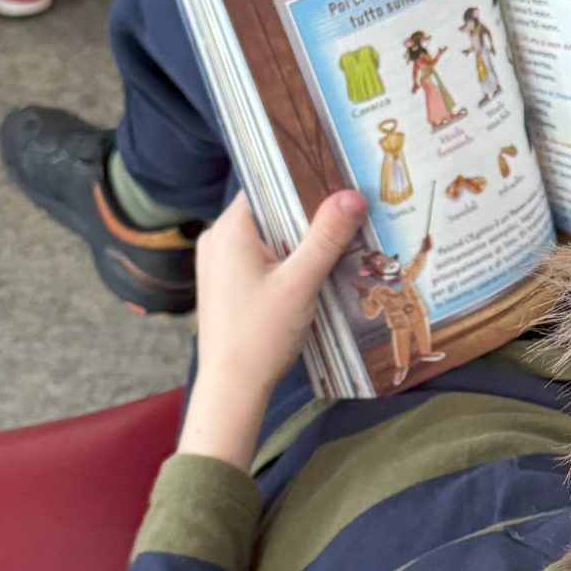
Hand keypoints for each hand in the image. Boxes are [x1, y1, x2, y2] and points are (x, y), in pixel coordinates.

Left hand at [178, 190, 365, 465]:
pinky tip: (313, 274)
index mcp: (230, 228)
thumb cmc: (260, 335)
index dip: (305, 181)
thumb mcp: (301, 283)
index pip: (269, 183)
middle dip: (308, 216)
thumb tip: (352, 195)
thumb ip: (326, 237)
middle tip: (349, 214)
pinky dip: (286, 262)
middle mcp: (217, 238)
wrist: (231, 389)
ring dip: (300, 242)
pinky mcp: (225, 285)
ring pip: (268, 237)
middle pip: (271, 210)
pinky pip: (260, 259)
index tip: (340, 182)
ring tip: (338, 244)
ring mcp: (218, 263)